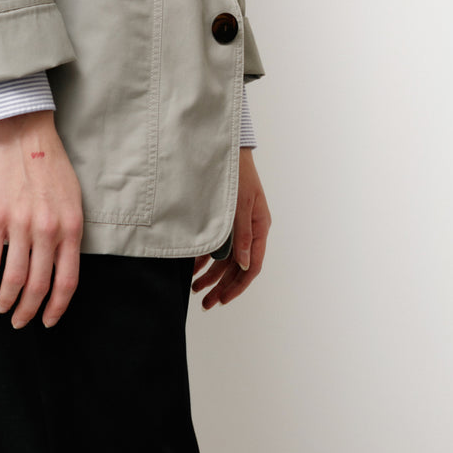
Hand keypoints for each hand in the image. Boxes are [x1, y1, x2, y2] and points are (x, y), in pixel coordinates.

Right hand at [0, 111, 83, 328]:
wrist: (23, 130)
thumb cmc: (49, 161)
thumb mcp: (72, 197)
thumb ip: (67, 231)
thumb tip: (59, 264)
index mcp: (71, 226)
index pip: (67, 281)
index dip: (56, 307)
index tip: (48, 321)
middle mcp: (48, 230)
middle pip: (39, 286)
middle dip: (28, 311)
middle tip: (19, 320)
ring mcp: (20, 224)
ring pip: (13, 280)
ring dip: (5, 300)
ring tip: (0, 306)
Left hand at [192, 148, 269, 309]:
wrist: (228, 149)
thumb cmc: (237, 173)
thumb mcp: (241, 203)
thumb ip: (242, 233)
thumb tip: (244, 264)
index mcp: (260, 227)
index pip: (252, 266)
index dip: (238, 286)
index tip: (222, 300)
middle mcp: (250, 231)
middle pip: (238, 267)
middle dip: (222, 287)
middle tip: (205, 303)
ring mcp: (238, 227)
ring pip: (227, 260)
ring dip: (212, 276)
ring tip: (195, 290)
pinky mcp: (226, 221)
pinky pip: (218, 246)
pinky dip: (206, 259)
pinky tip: (192, 269)